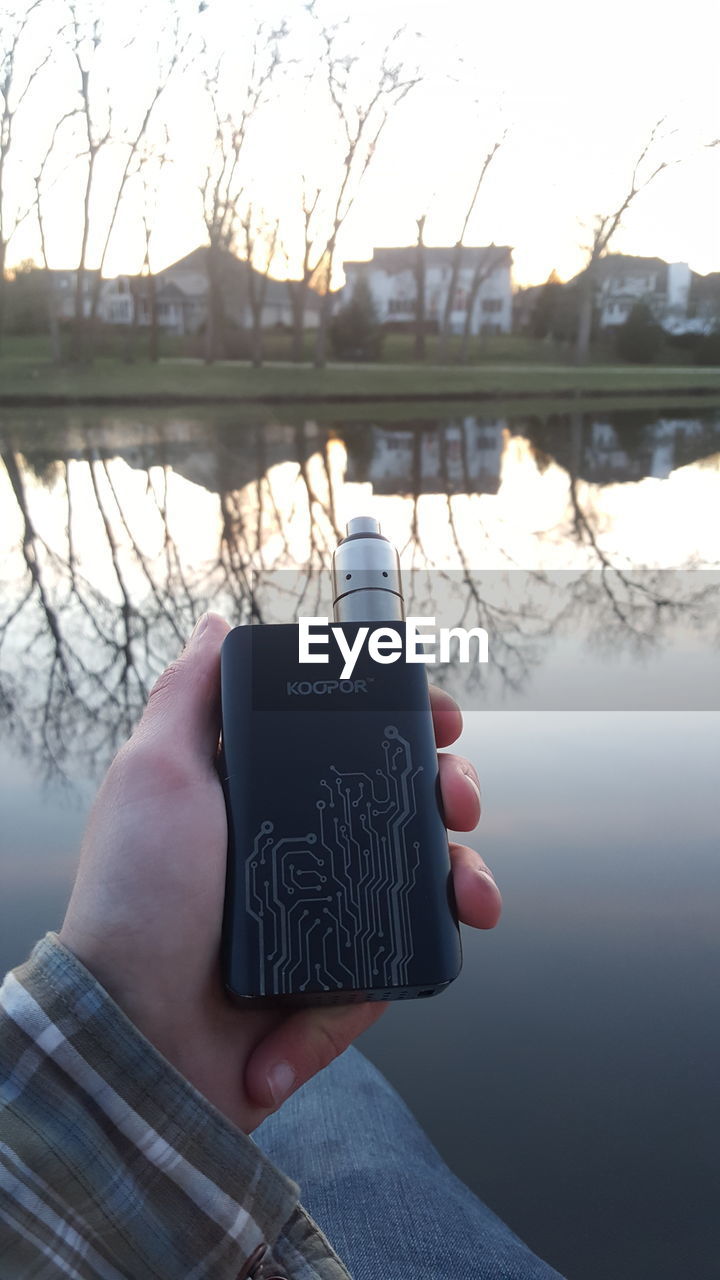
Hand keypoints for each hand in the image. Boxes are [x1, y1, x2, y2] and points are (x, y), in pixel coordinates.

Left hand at [59, 613, 500, 1133]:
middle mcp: (299, 849)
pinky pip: (391, 972)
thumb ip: (189, 696)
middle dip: (451, 794)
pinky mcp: (335, 984)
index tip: (441, 720)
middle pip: (403, 806)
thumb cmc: (137, 899)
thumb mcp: (155, 776)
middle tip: (458, 802)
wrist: (135, 1038)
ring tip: (473, 901)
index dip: (405, 723)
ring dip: (461, 887)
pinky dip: (380, 985)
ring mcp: (322, 917)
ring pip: (420, 888)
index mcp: (263, 795)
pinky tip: (348, 991)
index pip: (351, 742)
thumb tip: (217, 624)